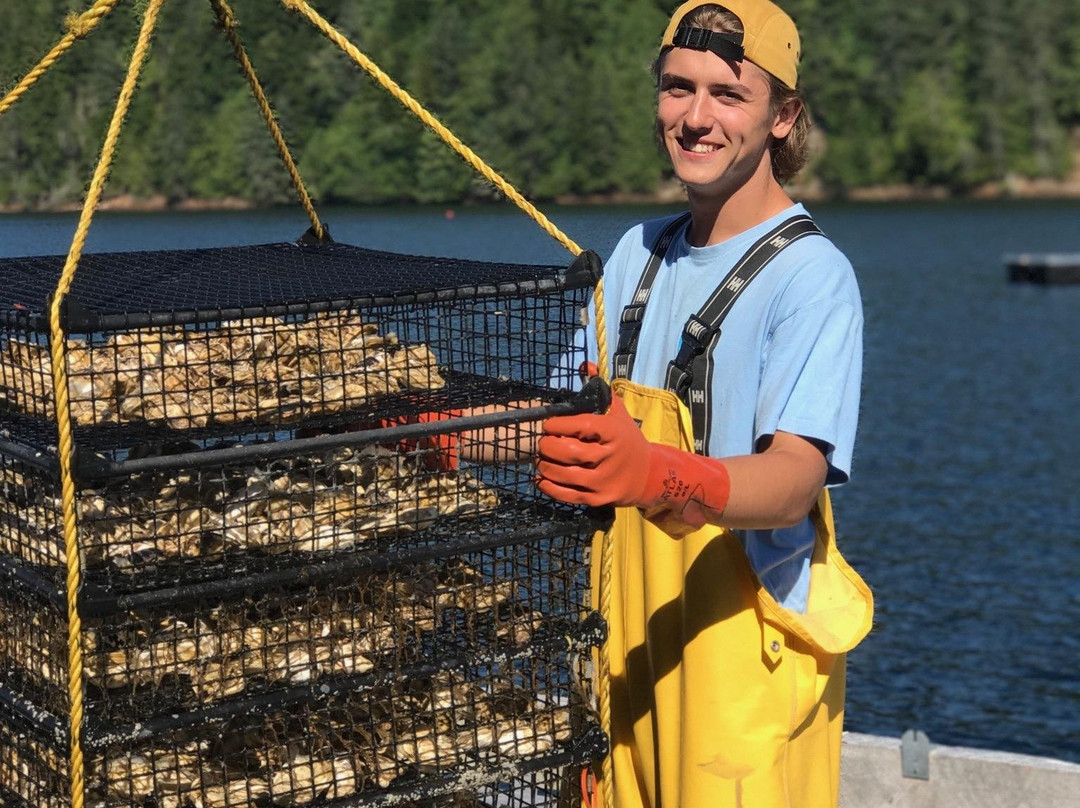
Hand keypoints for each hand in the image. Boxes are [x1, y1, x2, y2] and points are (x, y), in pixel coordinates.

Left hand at [536, 394, 653, 506]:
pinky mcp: (599, 498)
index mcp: (614, 432)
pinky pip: (567, 495)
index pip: (581, 425)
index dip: (559, 425)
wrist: (650, 475)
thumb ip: (601, 391)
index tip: (548, 424)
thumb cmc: (627, 439)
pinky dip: (549, 487)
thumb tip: (585, 366)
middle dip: (548, 446)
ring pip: (564, 474)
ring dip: (545, 465)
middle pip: (569, 452)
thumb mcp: (619, 412)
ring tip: (540, 458)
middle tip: (542, 442)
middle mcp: (610, 456)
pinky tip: (541, 478)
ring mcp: (604, 480)